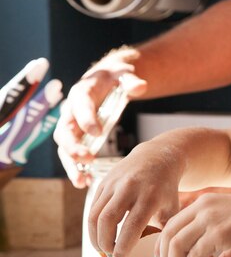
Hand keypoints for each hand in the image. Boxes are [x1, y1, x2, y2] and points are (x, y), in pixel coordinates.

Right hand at [54, 57, 146, 187]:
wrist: (106, 80)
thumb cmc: (114, 77)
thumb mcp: (124, 74)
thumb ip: (131, 81)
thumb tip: (140, 86)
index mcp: (81, 92)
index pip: (80, 106)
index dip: (86, 119)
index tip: (98, 132)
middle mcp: (70, 110)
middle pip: (65, 131)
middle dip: (73, 147)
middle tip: (87, 159)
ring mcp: (72, 126)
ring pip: (64, 148)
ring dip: (71, 165)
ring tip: (82, 181)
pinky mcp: (77, 137)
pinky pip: (72, 155)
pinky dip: (77, 169)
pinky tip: (85, 182)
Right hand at [87, 142, 180, 256]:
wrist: (157, 158)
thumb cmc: (166, 190)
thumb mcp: (172, 209)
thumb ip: (164, 234)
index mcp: (150, 195)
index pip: (132, 226)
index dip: (123, 247)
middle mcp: (130, 187)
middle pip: (107, 220)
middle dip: (105, 244)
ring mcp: (114, 183)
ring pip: (95, 215)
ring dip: (96, 238)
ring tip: (104, 251)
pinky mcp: (103, 182)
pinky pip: (93, 208)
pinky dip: (93, 227)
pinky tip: (100, 238)